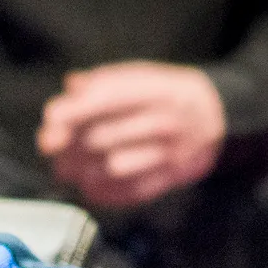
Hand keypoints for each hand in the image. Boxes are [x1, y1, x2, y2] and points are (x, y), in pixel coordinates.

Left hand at [37, 62, 224, 208]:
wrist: (217, 116)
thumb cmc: (166, 95)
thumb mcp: (141, 76)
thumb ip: (102, 83)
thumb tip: (68, 90)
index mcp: (158, 89)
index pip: (108, 100)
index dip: (73, 113)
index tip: (50, 122)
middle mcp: (167, 121)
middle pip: (104, 136)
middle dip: (69, 144)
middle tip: (52, 146)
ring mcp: (171, 152)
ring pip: (112, 167)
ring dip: (81, 170)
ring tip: (67, 166)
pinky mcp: (171, 178)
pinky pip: (129, 191)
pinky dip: (101, 191)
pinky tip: (88, 183)